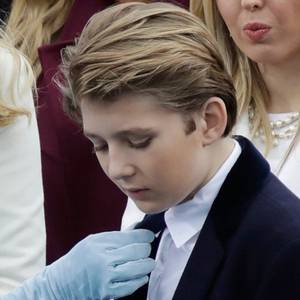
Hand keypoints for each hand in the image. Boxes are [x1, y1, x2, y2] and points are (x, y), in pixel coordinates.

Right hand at [2, 229, 154, 299]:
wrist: (61, 283)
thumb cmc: (79, 259)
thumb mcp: (94, 241)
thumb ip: (116, 236)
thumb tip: (137, 230)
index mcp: (101, 243)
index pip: (132, 237)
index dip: (145, 236)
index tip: (150, 236)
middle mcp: (104, 258)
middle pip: (138, 251)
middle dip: (146, 249)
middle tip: (146, 249)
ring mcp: (107, 276)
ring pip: (139, 268)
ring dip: (147, 264)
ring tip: (146, 262)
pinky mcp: (108, 291)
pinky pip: (132, 285)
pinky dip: (140, 279)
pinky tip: (140, 275)